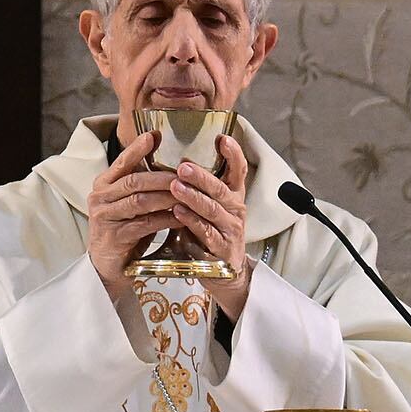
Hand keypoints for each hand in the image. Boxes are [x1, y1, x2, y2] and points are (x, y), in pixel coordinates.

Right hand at [85, 129, 184, 308]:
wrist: (109, 266)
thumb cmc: (125, 229)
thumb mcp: (131, 203)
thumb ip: (143, 185)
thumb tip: (173, 164)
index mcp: (104, 184)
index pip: (122, 162)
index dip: (138, 149)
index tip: (155, 135)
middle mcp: (100, 197)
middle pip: (134, 180)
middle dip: (162, 176)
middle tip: (185, 172)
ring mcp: (104, 217)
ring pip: (140, 201)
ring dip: (166, 197)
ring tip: (187, 193)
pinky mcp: (114, 237)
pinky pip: (144, 224)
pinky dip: (164, 219)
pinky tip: (180, 217)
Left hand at [168, 136, 253, 318]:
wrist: (223, 273)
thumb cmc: (208, 234)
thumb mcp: (206, 208)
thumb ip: (196, 188)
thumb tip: (171, 159)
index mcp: (233, 196)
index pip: (239, 171)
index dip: (233, 154)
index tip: (223, 138)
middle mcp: (236, 210)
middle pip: (221, 189)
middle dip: (202, 176)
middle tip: (183, 166)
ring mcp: (231, 230)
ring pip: (213, 210)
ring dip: (193, 197)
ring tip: (175, 186)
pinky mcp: (222, 249)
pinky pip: (206, 232)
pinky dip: (192, 221)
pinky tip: (178, 212)